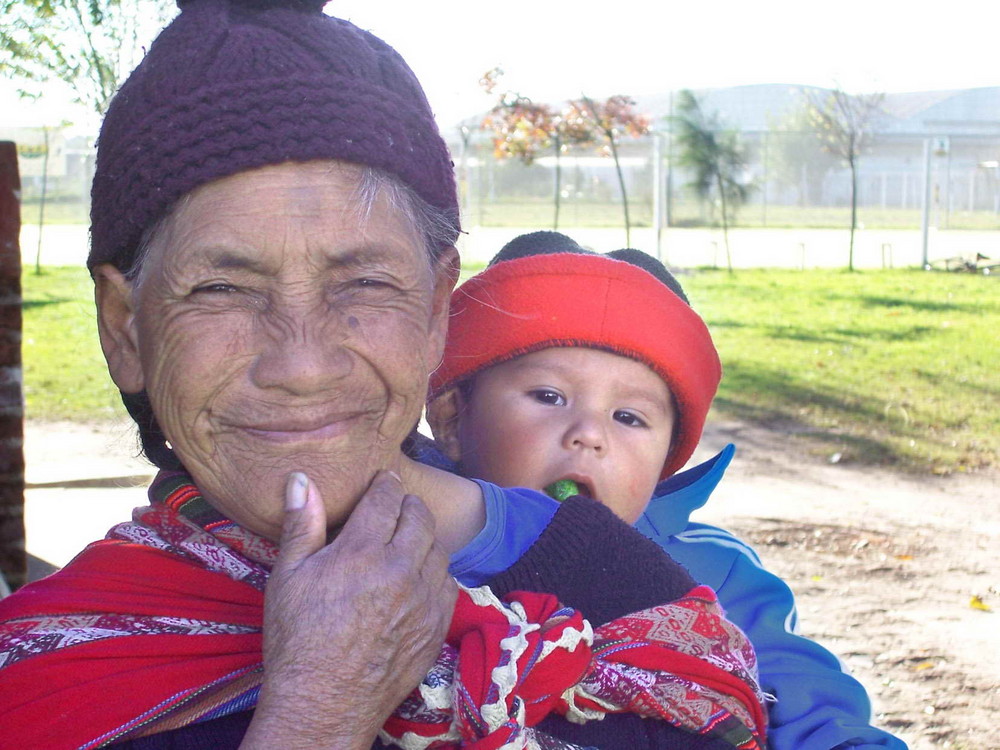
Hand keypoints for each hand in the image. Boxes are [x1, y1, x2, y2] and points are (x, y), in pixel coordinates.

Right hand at [242, 471, 456, 748]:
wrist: (323, 703)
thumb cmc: (297, 638)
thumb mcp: (288, 576)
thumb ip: (302, 524)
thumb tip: (302, 478)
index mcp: (362, 552)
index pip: (386, 499)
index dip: (386, 484)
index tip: (385, 480)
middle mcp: (400, 570)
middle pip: (420, 518)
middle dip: (409, 505)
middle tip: (397, 505)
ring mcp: (424, 600)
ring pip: (439, 549)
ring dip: (425, 538)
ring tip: (407, 540)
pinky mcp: (436, 626)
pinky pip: (449, 584)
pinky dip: (436, 573)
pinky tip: (418, 576)